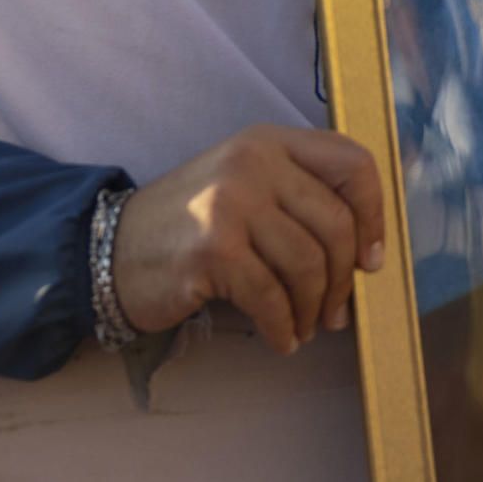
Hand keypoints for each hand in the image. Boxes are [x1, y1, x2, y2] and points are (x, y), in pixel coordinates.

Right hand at [112, 125, 386, 352]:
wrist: (108, 251)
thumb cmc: (189, 228)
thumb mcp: (245, 187)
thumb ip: (299, 199)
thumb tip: (367, 251)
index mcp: (269, 142)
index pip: (352, 162)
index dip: (374, 214)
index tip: (371, 258)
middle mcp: (252, 162)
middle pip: (335, 224)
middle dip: (343, 280)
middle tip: (335, 313)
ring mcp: (230, 203)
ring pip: (307, 265)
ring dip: (313, 309)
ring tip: (304, 327)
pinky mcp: (212, 250)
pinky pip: (272, 298)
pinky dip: (283, 328)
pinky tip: (280, 339)